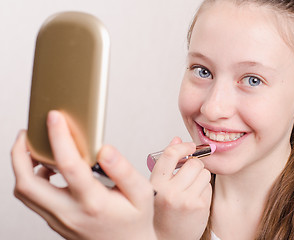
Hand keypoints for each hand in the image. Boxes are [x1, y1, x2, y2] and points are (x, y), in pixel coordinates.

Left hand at [11, 111, 156, 239]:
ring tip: (33, 147)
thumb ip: (123, 170)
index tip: (55, 117)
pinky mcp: (55, 221)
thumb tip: (104, 150)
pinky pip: (33, 199)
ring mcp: (59, 220)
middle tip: (26, 134)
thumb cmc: (134, 221)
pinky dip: (31, 179)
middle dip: (19, 154)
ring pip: (25, 193)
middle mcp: (70, 213)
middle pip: (27, 184)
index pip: (69, 166)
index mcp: (93, 202)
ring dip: (21, 167)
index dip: (59, 138)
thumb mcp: (141, 194)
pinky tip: (47, 169)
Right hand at [150, 137, 211, 239]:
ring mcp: (186, 200)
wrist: (167, 238)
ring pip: (204, 173)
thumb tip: (177, 139)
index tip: (190, 146)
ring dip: (201, 177)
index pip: (170, 155)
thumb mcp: (158, 186)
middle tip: (189, 174)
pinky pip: (209, 186)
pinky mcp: (200, 207)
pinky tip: (195, 199)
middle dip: (195, 165)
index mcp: (155, 184)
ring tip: (191, 188)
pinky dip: (204, 189)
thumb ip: (167, 162)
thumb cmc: (161, 211)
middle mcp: (169, 192)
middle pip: (193, 163)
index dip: (183, 146)